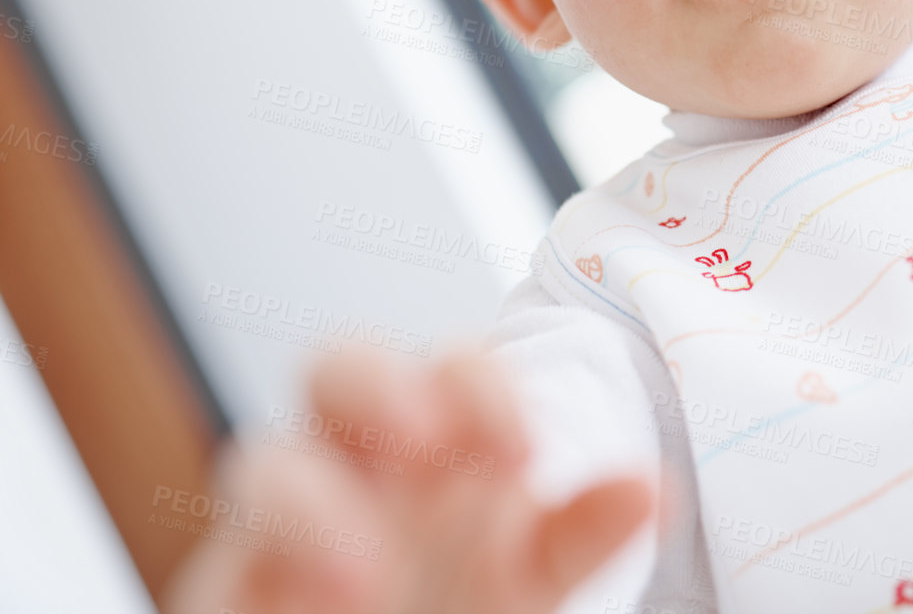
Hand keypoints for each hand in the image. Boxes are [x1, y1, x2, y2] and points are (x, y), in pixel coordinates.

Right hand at [166, 349, 651, 613]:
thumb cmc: (447, 606)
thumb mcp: (525, 579)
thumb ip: (577, 533)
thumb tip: (654, 489)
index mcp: (428, 441)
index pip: (447, 368)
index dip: (477, 386)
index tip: (525, 453)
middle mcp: (348, 464)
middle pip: (337, 368)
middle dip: (378, 386)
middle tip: (428, 448)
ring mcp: (277, 527)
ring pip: (259, 466)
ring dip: (304, 506)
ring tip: (363, 576)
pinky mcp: (226, 594)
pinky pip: (213, 579)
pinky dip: (247, 590)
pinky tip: (302, 613)